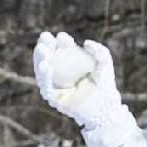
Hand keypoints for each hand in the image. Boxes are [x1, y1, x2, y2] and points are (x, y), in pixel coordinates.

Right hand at [33, 32, 131, 146]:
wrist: (107, 109)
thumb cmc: (105, 86)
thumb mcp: (106, 66)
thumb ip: (101, 52)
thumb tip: (86, 42)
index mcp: (69, 62)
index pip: (62, 49)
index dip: (61, 42)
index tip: (63, 37)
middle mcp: (59, 72)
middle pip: (49, 57)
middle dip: (45, 45)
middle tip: (45, 37)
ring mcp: (55, 84)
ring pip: (42, 70)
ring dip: (40, 58)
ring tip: (42, 48)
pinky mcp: (54, 97)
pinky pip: (46, 86)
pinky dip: (44, 76)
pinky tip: (46, 66)